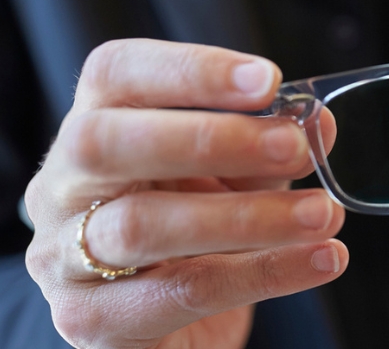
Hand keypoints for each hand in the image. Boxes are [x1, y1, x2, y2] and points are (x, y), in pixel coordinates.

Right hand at [24, 39, 347, 347]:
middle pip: (106, 143)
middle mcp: (62, 187)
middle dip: (211, 138)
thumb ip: (268, 148)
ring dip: (249, 215)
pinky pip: (182, 293)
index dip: (190, 71)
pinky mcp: (92, 322)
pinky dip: (265, 273)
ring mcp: (64, 259)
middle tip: (294, 148)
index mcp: (93, 128)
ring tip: (322, 213)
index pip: (115, 74)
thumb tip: (317, 120)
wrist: (175, 333)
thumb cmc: (197, 238)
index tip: (268, 79)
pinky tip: (322, 259)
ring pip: (143, 225)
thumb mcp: (236, 179)